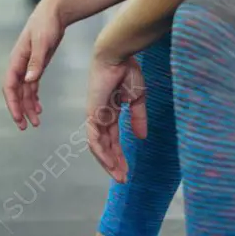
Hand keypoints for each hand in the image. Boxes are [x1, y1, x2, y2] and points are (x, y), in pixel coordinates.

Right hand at [2, 0, 65, 130]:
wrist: (54, 11)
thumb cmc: (47, 24)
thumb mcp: (43, 42)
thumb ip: (36, 61)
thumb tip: (29, 80)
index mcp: (17, 59)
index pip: (10, 86)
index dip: (13, 103)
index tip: (19, 118)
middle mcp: (19, 64)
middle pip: (15, 92)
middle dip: (19, 109)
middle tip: (26, 127)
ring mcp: (27, 64)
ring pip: (24, 91)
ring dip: (28, 106)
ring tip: (36, 122)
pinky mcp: (36, 64)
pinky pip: (31, 86)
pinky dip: (34, 98)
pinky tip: (39, 108)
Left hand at [85, 55, 146, 182]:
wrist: (117, 56)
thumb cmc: (127, 71)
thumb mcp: (137, 99)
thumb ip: (138, 118)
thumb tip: (141, 137)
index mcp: (111, 112)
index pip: (113, 138)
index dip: (120, 154)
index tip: (128, 170)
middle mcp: (101, 116)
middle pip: (105, 145)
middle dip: (114, 163)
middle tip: (123, 178)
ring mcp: (95, 115)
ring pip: (98, 146)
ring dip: (108, 162)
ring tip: (119, 175)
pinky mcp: (92, 113)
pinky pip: (94, 137)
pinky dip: (101, 151)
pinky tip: (109, 163)